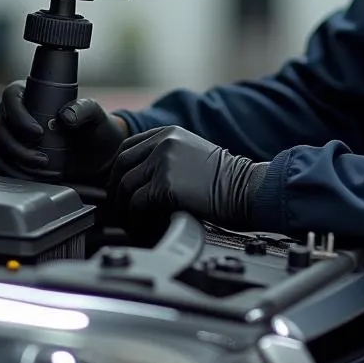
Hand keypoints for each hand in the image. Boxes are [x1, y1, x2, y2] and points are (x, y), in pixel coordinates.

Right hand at [0, 84, 126, 183]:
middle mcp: (17, 114)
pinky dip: (13, 172)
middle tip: (41, 157)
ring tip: (41, 168)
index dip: (18, 115)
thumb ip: (84, 108)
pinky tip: (32, 176)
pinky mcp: (14, 156)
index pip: (11, 96)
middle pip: (0, 126)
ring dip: (16, 161)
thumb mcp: (94, 114)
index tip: (37, 132)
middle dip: (17, 146)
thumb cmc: (94, 128)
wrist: (99, 155)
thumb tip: (65, 116)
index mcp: (32, 94)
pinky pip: (1, 164)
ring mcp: (14, 135)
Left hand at [108, 126, 267, 233]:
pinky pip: (136, 205)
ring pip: (125, 186)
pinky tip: (143, 229)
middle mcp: (163, 142)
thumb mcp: (192, 155)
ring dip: (124, 210)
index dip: (118, 171)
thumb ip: (167, 158)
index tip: (119, 190)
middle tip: (120, 211)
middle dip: (116, 191)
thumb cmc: (226, 181)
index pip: (127, 148)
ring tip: (132, 224)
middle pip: (120, 165)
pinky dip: (135, 221)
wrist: (247, 189)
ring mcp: (163, 162)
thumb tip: (139, 180)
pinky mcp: (165, 185)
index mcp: (169, 133)